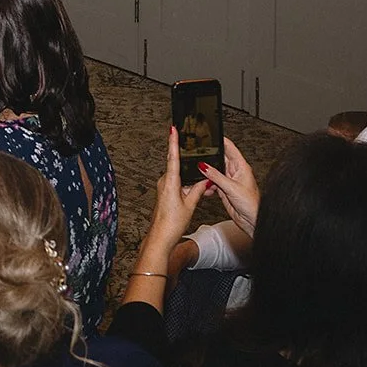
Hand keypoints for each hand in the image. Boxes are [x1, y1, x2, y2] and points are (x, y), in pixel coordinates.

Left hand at [145, 126, 213, 254]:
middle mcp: (164, 182)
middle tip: (199, 160)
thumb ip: (198, 189)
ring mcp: (164, 188)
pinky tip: (196, 192)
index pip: (172, 157)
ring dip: (191, 179)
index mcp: (170, 182)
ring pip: (180, 177)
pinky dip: (188, 186)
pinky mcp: (165, 194)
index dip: (173, 142)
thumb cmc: (172, 223)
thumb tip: (206, 179)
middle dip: (190, 164)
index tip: (172, 129)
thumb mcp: (190, 204)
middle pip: (178, 167)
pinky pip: (178, 185)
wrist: (161, 237)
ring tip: (204, 184)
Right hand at [201, 137, 259, 237]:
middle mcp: (234, 172)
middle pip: (219, 159)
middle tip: (196, 152)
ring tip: (197, 171)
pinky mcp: (223, 190)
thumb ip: (216, 176)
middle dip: (208, 156)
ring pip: (213, 171)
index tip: (211, 133)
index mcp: (241, 167)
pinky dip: (205, 183)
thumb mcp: (232, 188)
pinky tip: (202, 185)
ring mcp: (228, 181)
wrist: (252, 221)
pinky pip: (211, 182)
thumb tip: (203, 166)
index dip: (221, 140)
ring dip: (205, 172)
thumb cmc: (252, 204)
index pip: (230, 148)